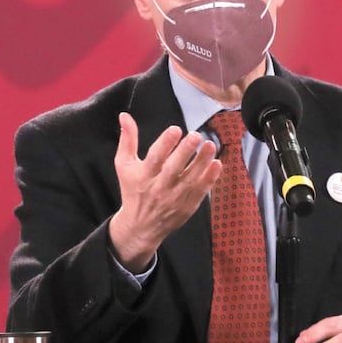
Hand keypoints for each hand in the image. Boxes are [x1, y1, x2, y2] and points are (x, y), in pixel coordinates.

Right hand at [109, 112, 221, 272]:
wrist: (141, 226)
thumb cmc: (133, 190)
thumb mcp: (124, 165)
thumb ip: (127, 140)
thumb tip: (125, 115)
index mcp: (143, 176)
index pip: (154, 158)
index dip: (165, 143)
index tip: (175, 129)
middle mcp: (159, 188)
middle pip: (173, 168)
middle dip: (185, 151)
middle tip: (196, 135)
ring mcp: (174, 198)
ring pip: (191, 179)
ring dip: (202, 162)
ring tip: (211, 145)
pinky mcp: (187, 206)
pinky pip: (201, 191)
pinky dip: (210, 178)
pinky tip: (217, 163)